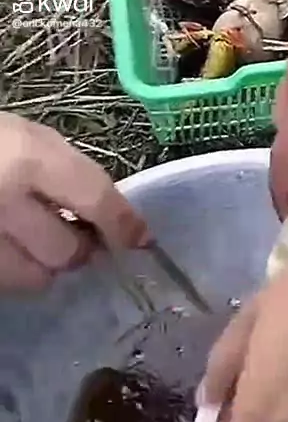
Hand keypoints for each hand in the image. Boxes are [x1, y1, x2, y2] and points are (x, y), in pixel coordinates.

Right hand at [0, 112, 149, 290]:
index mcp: (27, 158)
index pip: (95, 198)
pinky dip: (14, 270)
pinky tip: (9, 244)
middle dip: (78, 247)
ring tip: (32, 238)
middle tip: (76, 234)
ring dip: (43, 265)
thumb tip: (111, 219)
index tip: (141, 239)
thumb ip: (69, 175)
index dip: (123, 223)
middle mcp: (4, 201)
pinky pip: (5, 283)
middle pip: (66, 253)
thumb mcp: (28, 137)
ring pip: (33, 280)